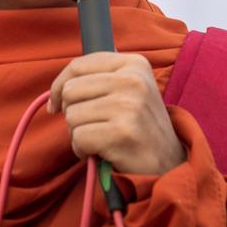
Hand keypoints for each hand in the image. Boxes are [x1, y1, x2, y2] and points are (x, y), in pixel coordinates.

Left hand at [48, 52, 186, 174]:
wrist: (170, 162)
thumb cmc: (139, 125)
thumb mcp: (130, 89)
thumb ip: (100, 77)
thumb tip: (59, 86)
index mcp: (134, 64)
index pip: (78, 65)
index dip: (59, 86)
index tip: (56, 104)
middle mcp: (133, 80)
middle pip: (70, 90)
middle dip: (71, 112)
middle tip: (91, 125)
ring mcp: (129, 105)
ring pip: (71, 116)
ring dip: (78, 134)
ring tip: (101, 139)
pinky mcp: (122, 132)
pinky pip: (79, 138)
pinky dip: (83, 150)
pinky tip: (101, 152)